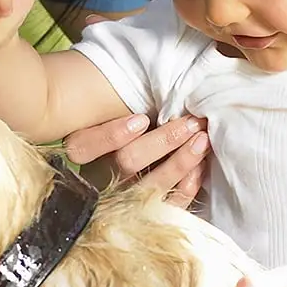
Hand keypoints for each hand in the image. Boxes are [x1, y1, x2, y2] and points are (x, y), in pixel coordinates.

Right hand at [63, 112, 209, 207]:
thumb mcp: (111, 114)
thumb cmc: (126, 130)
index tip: (141, 120)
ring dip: (180, 161)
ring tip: (202, 140)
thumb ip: (117, 104)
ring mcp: (123, 199)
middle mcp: (100, 177)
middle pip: (126, 162)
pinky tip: (200, 169)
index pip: (83, 147)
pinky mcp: (148, 214)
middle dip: (162, 141)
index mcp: (84, 152)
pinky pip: (167, 207)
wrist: (136, 174)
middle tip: (190, 123)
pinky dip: (186, 188)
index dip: (111, 135)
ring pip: (149, 186)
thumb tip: (139, 72)